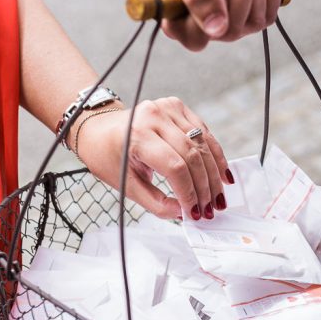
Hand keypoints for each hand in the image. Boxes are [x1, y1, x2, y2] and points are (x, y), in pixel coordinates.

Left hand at [73, 97, 231, 219]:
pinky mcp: (177, 106)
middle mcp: (154, 116)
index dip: (189, 192)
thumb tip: (183, 213)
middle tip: (210, 209)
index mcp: (137, 135)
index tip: (194, 213)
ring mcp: (168, 107)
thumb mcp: (125, 184)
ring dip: (215, 174)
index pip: (174, 167)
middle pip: (193, 156)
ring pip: (203, 144)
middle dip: (205, 187)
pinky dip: (215, 155)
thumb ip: (155, 202)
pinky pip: (204, 133)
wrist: (99, 128)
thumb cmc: (109, 156)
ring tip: (219, 196)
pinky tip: (221, 175)